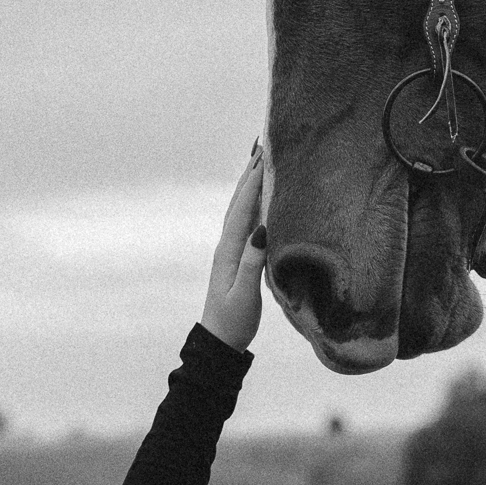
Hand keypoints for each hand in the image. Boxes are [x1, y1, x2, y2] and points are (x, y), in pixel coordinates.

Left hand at [200, 144, 267, 350]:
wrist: (219, 341)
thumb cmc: (234, 321)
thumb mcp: (244, 293)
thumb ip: (252, 261)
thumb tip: (262, 228)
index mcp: (229, 249)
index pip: (244, 207)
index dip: (254, 180)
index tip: (266, 153)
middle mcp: (227, 243)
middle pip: (239, 199)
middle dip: (251, 171)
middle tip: (263, 143)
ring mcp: (231, 249)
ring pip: (241, 207)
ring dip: (250, 182)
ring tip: (262, 159)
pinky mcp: (237, 256)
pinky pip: (245, 219)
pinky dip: (253, 201)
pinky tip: (261, 196)